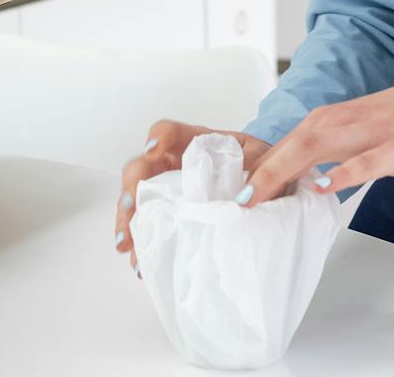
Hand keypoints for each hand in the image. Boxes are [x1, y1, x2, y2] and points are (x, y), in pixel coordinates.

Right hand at [113, 120, 271, 274]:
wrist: (267, 182)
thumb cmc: (262, 164)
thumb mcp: (265, 160)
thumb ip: (259, 171)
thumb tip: (244, 198)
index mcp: (196, 143)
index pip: (170, 132)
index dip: (158, 137)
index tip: (153, 150)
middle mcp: (174, 164)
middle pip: (141, 167)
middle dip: (130, 186)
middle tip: (129, 205)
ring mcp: (169, 190)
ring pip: (137, 199)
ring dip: (127, 220)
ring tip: (125, 243)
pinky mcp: (171, 214)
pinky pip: (148, 225)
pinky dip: (142, 243)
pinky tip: (140, 262)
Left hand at [239, 85, 393, 207]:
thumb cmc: (382, 127)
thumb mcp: (341, 134)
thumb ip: (312, 153)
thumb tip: (280, 179)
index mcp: (322, 121)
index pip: (282, 145)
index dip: (257, 169)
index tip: (236, 192)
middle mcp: (336, 122)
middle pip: (291, 146)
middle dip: (262, 173)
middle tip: (241, 201)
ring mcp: (363, 134)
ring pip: (317, 149)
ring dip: (286, 171)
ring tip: (263, 196)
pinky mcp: (390, 150)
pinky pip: (363, 163)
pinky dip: (341, 174)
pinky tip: (323, 188)